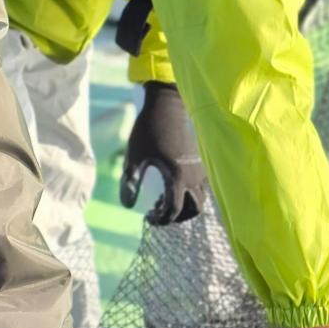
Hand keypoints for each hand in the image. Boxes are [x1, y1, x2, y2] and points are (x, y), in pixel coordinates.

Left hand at [121, 82, 205, 225]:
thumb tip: (128, 206)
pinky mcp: (200, 163)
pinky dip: (188, 194)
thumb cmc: (148, 131)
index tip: (147, 216)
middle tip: (158, 212)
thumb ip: (130, 183)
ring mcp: (199, 169)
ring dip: (184, 206)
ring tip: (162, 199)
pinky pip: (200, 187)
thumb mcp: (134, 157)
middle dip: (177, 217)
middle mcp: (193, 176)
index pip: (174, 211)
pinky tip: (170, 185)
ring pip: (200, 199)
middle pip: (194, 209)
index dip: (161, 219)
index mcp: (177, 177)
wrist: (166, 107)